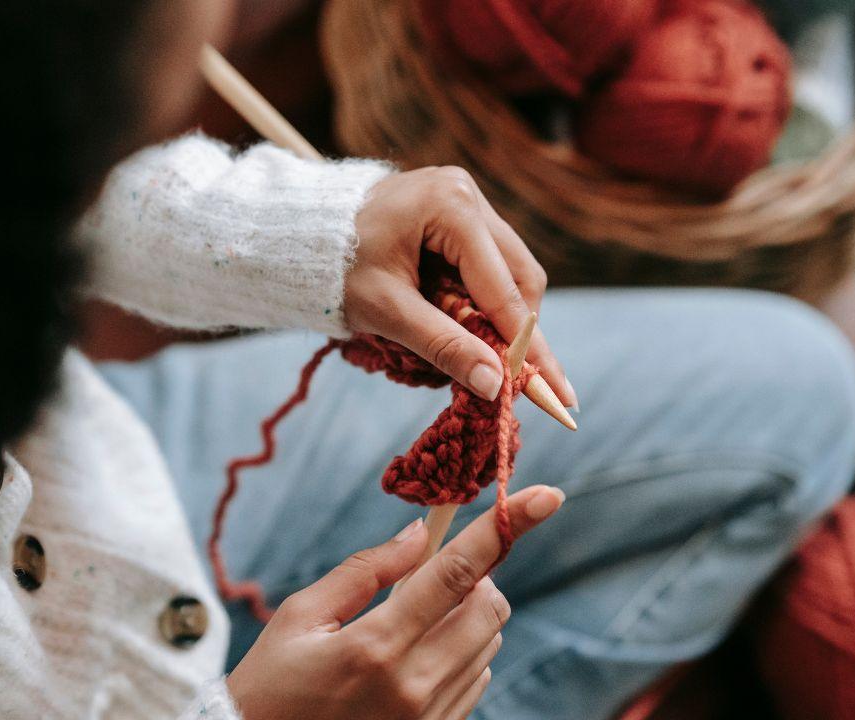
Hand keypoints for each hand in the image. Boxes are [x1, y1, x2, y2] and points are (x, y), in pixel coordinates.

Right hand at [226, 485, 565, 719]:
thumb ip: (367, 570)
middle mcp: (413, 686)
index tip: (545, 497)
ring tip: (413, 623)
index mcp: (375, 646)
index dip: (504, 527)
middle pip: (489, 607)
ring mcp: (429, 719)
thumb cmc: (272, 684)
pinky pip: (477, 680)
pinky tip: (417, 658)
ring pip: (489, 642)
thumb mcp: (301, 617)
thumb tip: (421, 532)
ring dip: (469, 615)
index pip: (456, 573)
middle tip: (434, 576)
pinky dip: (463, 654)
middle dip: (477, 576)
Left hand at [347, 167, 575, 405]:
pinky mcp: (457, 213)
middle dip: (520, 333)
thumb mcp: (386, 311)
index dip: (529, 346)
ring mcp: (465, 199)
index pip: (504, 290)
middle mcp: (467, 193)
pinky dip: (483, 301)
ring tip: (487, 357)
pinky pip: (488, 264)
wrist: (297, 234)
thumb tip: (496, 386)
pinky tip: (468, 328)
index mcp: (452, 206)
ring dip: (501, 318)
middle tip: (524, 384)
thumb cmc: (334, 268)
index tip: (557, 392)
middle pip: (520, 277)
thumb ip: (443, 345)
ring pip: (510, 271)